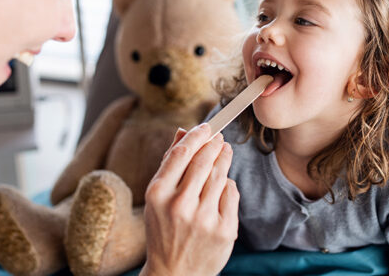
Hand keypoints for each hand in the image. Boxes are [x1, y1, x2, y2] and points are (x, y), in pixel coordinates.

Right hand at [140, 123, 238, 275]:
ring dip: (225, 159)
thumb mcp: (157, 197)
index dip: (197, 135)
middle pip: (204, 161)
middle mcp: (180, 206)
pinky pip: (231, 193)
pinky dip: (228, 185)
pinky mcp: (224, 230)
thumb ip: (170, 163)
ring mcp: (204, 219)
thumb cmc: (163, 228)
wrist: (174, 273)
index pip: (182, 153)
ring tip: (225, 152)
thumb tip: (183, 131)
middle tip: (220, 138)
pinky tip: (222, 184)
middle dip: (215, 144)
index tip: (207, 127)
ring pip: (220, 175)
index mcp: (158, 194)